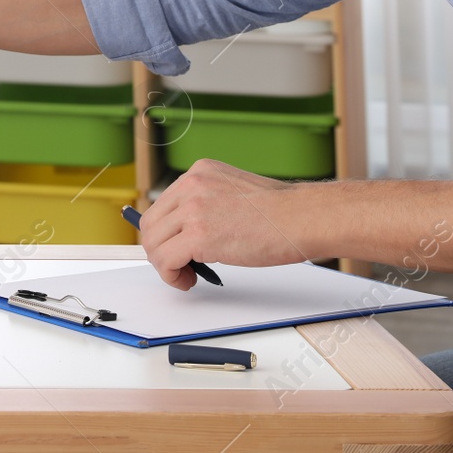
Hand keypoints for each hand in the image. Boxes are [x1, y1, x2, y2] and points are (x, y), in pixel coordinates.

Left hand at [139, 159, 303, 288]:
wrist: (302, 218)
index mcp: (199, 172)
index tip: (175, 248)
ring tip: (186, 275)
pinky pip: (165, 260)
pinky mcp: (198, 235)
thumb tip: (185, 233)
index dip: (164, 233)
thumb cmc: (279, 212)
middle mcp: (191, 185)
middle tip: (179, 266)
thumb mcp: (232, 193)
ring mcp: (193, 208)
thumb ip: (206, 204)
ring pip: (153, 243)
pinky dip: (171, 276)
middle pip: (150, 224)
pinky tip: (189, 280)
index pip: (162, 205)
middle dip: (160, 250)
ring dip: (165, 266)